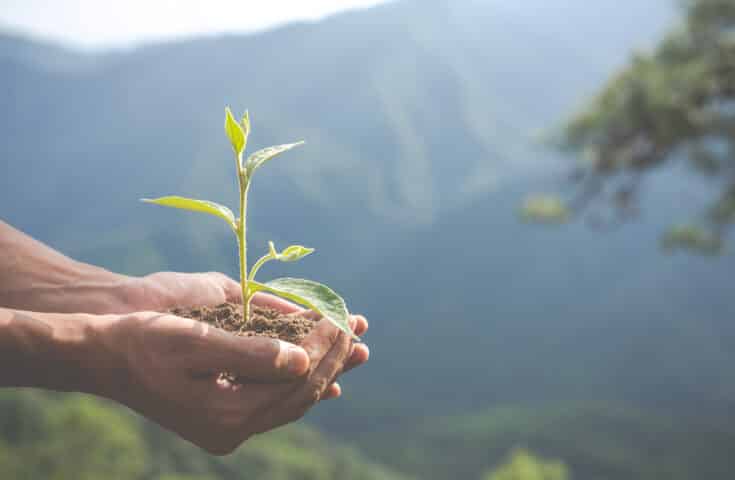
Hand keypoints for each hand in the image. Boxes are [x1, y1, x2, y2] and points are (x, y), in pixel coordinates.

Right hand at [95, 309, 368, 454]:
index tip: (342, 318)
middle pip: (301, 394)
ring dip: (325, 370)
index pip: (296, 381)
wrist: (104, 357)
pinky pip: (276, 404)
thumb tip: (302, 360)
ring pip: (293, 400)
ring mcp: (228, 426)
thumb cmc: (143, 342)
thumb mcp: (195, 341)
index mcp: (226, 415)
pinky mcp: (224, 417)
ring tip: (356, 348)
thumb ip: (250, 353)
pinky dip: (302, 386)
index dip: (324, 348)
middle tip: (359, 329)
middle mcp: (232, 428)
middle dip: (333, 359)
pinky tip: (327, 381)